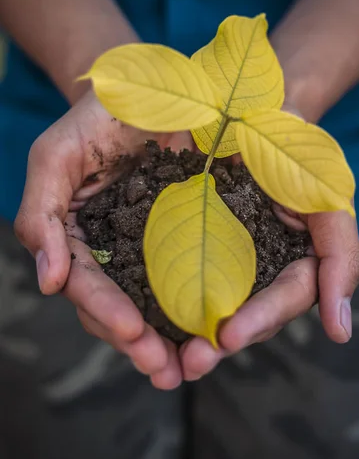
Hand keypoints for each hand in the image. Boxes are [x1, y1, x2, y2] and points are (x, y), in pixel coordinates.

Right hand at [15, 90, 191, 388]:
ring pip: (155, 300)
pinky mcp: (185, 233)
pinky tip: (218, 328)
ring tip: (194, 364)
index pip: (85, 283)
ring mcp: (149, 244)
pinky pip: (191, 272)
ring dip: (171, 336)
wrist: (144, 88)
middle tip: (166, 370)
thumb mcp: (54, 158)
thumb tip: (47, 283)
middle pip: (119, 306)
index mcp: (76, 237)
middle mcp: (112, 249)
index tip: (132, 331)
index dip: (104, 309)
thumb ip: (40, 215)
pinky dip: (200, 302)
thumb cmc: (92, 120)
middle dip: (139, 341)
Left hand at [179, 103, 358, 381]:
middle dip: (216, 342)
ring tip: (156, 355)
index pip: (284, 297)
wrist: (249, 112)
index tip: (229, 337)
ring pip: (205, 304)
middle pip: (242, 315)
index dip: (260, 319)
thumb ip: (341, 256)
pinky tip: (132, 318)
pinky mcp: (182, 243)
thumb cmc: (295, 150)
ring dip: (181, 334)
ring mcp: (219, 257)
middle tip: (190, 362)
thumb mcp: (327, 196)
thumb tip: (339, 334)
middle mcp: (256, 268)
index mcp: (293, 262)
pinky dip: (154, 298)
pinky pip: (170, 274)